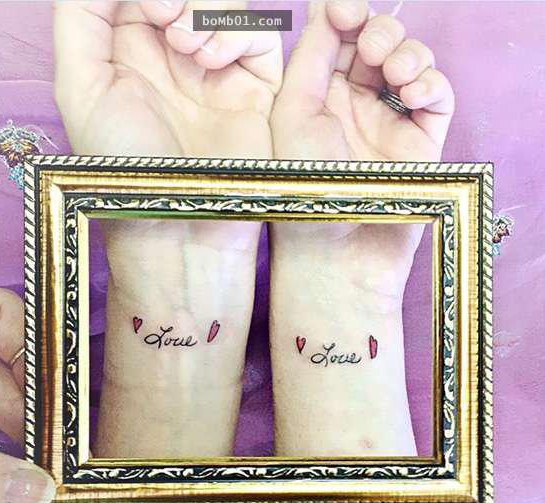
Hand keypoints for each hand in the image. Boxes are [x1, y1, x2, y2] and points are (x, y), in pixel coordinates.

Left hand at [54, 0, 281, 157]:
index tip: (151, 8)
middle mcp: (174, 56)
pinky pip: (258, 34)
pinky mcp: (255, 88)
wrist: (181, 222)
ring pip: (225, 4)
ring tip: (191, 53)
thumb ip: (81, 16)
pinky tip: (216, 62)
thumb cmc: (126, 164)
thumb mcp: (80, 86)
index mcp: (129, 51)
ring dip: (207, 10)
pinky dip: (238, 32)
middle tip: (168, 17)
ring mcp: (217, 70)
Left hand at [270, 0, 454, 299]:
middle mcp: (354, 105)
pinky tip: (415, 90)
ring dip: (406, 52)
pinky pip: (438, 96)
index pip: (338, 38)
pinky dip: (431, 82)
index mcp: (318, 95)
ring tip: (393, 71)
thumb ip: (311, 57)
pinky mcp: (421, 142)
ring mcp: (389, 122)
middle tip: (371, 49)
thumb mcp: (293, 113)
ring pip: (411, 62)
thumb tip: (327, 8)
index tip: (345, 9)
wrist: (334, 249)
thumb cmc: (304, 185)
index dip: (345, 14)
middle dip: (379, 31)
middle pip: (377, 42)